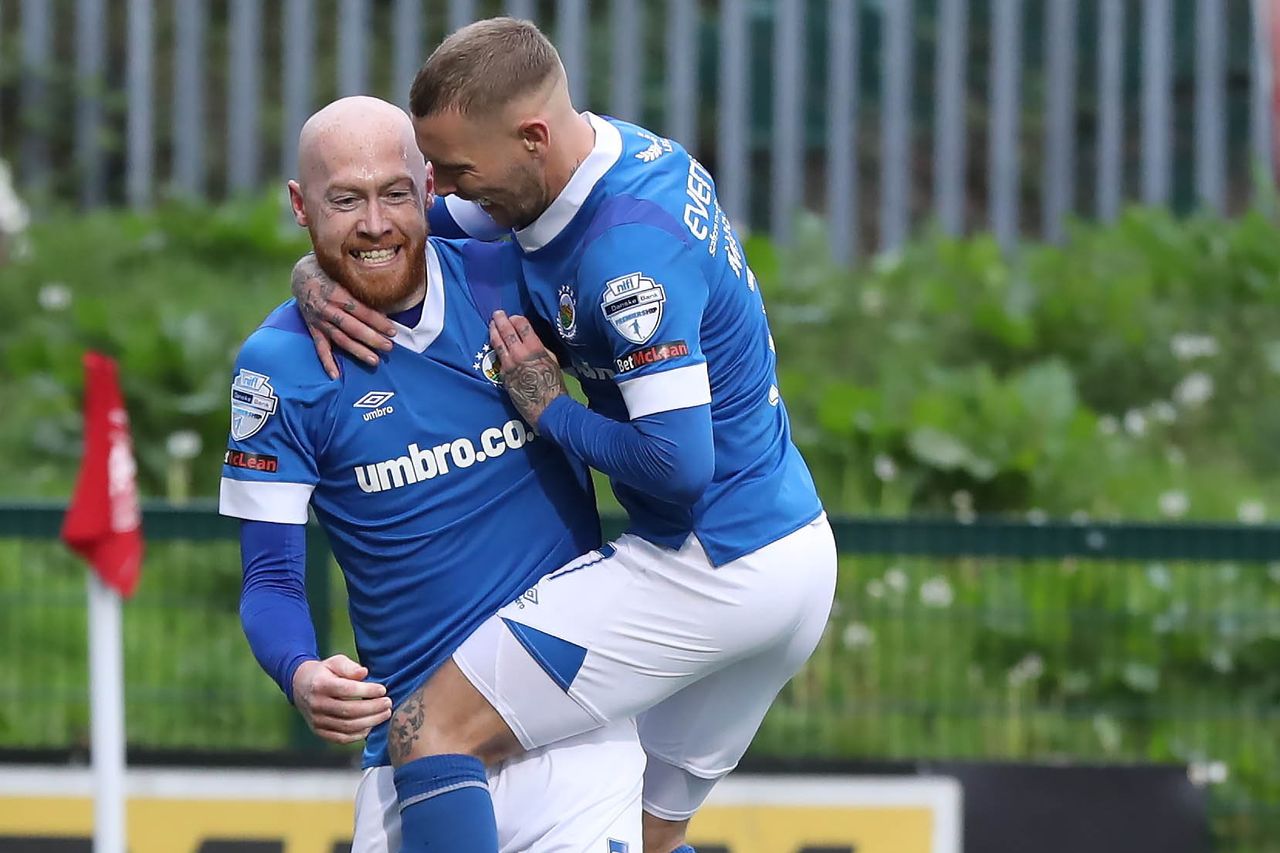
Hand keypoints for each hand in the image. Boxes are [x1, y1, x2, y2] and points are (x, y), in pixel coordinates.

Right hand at [291, 654, 392, 744]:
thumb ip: (349, 666)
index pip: (346, 690)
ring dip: (370, 722)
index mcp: (320, 685)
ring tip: (385, 714)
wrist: (300, 686)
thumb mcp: (334, 662)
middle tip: (388, 703)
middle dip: (372, 708)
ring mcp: (316, 720)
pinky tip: (370, 726)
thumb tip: (364, 673)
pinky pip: (340, 738)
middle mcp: (317, 704)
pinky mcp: (318, 731)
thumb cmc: (324, 672)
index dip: (367, 690)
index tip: (382, 689)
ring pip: (347, 726)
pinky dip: (358, 735)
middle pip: (349, 710)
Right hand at [292, 254, 396, 378]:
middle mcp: (326, 308)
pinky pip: (320, 347)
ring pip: (339, 338)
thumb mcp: (343, 271)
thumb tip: (386, 292)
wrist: (301, 275)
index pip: (359, 309)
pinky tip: (335, 375)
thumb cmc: (329, 271)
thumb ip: (359, 283)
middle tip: (389, 347)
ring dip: (357, 351)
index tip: (392, 330)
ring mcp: (318, 320)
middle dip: (371, 338)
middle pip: (351, 327)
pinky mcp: (313, 328)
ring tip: (374, 361)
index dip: (376, 320)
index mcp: (335, 292)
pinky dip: (327, 361)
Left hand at [489, 310, 566, 429]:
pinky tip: (494, 344)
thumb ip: (539, 349)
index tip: (514, 317)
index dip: (517, 319)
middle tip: (497, 313)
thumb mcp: (552, 361)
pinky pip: (498, 359)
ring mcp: (509, 365)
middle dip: (501, 321)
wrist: (547, 407)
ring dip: (494, 332)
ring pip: (498, 344)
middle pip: (507, 332)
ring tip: (491, 324)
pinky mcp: (503, 375)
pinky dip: (496, 348)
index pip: (522, 327)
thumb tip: (530, 342)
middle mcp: (519, 354)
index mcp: (535, 349)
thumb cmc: (554, 385)